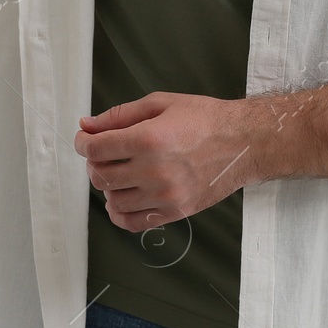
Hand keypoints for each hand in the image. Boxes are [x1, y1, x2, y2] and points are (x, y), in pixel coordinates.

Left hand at [73, 92, 265, 231]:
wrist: (244, 142)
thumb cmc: (205, 119)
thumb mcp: (160, 104)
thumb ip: (119, 115)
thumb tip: (87, 125)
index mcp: (148, 140)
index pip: (96, 149)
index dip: (83, 143)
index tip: (85, 140)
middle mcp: (154, 170)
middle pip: (100, 176)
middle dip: (94, 163)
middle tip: (103, 154)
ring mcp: (165, 195)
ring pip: (113, 200)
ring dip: (108, 187)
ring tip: (118, 174)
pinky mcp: (175, 211)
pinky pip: (133, 223)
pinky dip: (119, 214)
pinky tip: (123, 198)